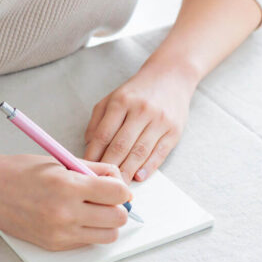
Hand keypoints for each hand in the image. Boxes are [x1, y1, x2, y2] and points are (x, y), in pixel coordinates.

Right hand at [0, 153, 132, 250]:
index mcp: (69, 186)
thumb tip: (118, 179)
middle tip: (107, 199)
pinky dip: (89, 231)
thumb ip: (93, 169)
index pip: (117, 193)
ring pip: (107, 235)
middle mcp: (66, 212)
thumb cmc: (21, 171)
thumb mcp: (60, 161)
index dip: (121, 188)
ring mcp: (60, 233)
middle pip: (118, 218)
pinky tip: (77, 218)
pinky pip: (87, 242)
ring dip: (107, 223)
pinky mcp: (54, 245)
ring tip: (94, 210)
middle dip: (118, 207)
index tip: (116, 186)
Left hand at [83, 64, 194, 182]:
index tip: (88, 169)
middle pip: (121, 146)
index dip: (94, 155)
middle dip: (110, 167)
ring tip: (118, 184)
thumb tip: (89, 147)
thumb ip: (98, 120)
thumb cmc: (137, 92)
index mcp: (121, 101)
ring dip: (127, 171)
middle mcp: (141, 110)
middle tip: (101, 182)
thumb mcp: (113, 98)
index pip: (103, 134)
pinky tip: (139, 177)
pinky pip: (159, 153)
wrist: (171, 77)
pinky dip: (148, 167)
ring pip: (140, 152)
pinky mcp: (174, 130)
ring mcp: (159, 120)